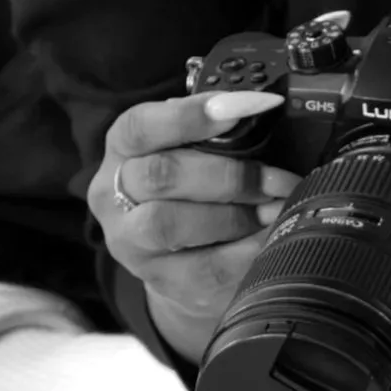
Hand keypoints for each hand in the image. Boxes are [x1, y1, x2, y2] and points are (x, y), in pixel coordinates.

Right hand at [90, 87, 301, 349]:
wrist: (176, 257)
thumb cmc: (189, 186)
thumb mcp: (188, 150)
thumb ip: (213, 131)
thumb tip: (261, 110)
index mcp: (122, 149)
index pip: (140, 125)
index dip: (190, 115)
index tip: (244, 108)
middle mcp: (112, 195)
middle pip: (160, 175)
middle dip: (228, 175)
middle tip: (278, 178)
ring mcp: (130, 244)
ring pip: (170, 224)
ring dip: (234, 215)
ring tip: (276, 209)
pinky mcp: (159, 282)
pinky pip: (203, 269)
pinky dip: (246, 252)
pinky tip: (271, 239)